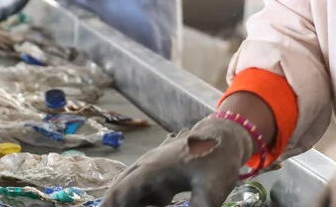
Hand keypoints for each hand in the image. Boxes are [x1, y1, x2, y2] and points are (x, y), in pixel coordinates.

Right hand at [101, 116, 254, 206]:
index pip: (121, 194)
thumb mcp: (212, 189)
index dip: (110, 206)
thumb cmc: (217, 159)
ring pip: (128, 189)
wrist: (225, 135)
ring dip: (127, 202)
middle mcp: (145, 167)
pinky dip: (138, 200)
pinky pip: (140, 189)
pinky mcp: (158, 171)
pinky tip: (155, 204)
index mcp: (152, 170)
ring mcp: (150, 168)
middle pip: (118, 191)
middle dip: (113, 204)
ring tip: (134, 206)